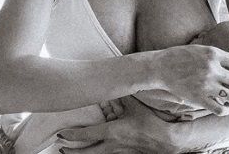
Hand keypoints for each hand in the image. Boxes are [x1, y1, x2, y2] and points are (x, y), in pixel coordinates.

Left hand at [60, 97, 176, 153]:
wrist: (166, 140)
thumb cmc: (151, 123)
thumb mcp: (136, 106)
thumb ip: (125, 95)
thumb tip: (118, 82)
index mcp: (112, 132)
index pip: (86, 134)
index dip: (71, 135)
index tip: (62, 134)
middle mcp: (112, 145)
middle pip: (86, 153)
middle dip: (72, 151)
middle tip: (61, 148)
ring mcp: (119, 152)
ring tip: (73, 153)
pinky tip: (98, 152)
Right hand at [152, 44, 228, 115]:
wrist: (161, 67)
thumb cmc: (182, 56)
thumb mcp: (202, 48)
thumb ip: (218, 54)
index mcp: (214, 54)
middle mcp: (212, 69)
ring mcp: (205, 84)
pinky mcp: (198, 97)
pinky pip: (218, 107)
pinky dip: (226, 109)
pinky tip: (228, 108)